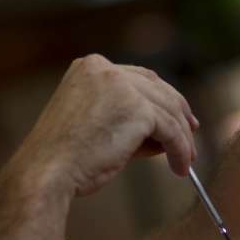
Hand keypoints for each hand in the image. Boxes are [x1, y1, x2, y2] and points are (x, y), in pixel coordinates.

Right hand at [11, 54, 198, 195]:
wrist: (47, 172)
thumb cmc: (64, 158)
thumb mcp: (94, 125)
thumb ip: (125, 119)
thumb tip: (163, 131)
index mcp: (89, 67)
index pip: (138, 78)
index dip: (161, 96)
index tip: (177, 115)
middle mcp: (105, 68)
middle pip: (157, 88)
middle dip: (178, 112)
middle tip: (191, 134)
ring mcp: (121, 85)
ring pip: (168, 110)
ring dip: (181, 137)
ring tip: (186, 161)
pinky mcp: (137, 108)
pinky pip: (171, 129)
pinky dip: (180, 149)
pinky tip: (179, 167)